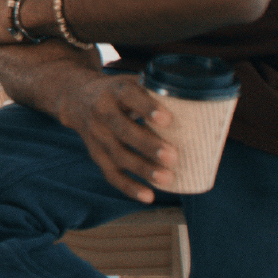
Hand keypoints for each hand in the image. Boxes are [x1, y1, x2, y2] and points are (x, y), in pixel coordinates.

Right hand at [50, 70, 177, 203]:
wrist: (77, 98)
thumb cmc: (118, 91)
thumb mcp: (132, 81)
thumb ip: (157, 91)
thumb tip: (200, 104)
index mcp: (115, 90)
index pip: (129, 97)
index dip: (147, 108)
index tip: (167, 119)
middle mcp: (102, 112)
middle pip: (123, 130)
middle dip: (148, 145)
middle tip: (173, 156)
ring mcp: (97, 135)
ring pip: (117, 155)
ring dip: (142, 169)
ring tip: (167, 178)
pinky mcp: (96, 154)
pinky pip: (110, 173)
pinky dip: (128, 187)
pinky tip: (148, 196)